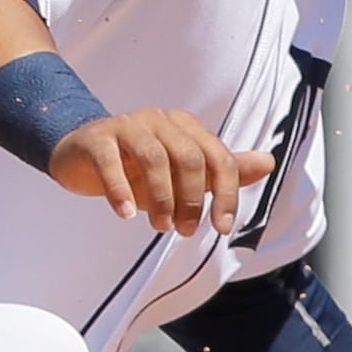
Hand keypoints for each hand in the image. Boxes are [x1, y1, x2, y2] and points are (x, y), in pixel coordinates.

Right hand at [50, 109, 274, 234]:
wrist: (83, 155)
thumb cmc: (138, 166)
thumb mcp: (183, 171)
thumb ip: (223, 169)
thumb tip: (268, 163)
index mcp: (187, 127)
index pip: (219, 158)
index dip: (226, 194)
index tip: (223, 228)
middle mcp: (160, 120)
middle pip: (189, 158)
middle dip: (192, 199)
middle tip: (185, 231)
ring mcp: (127, 126)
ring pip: (153, 158)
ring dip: (161, 198)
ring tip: (161, 226)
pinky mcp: (97, 138)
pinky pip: (111, 162)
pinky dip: (120, 190)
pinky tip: (125, 214)